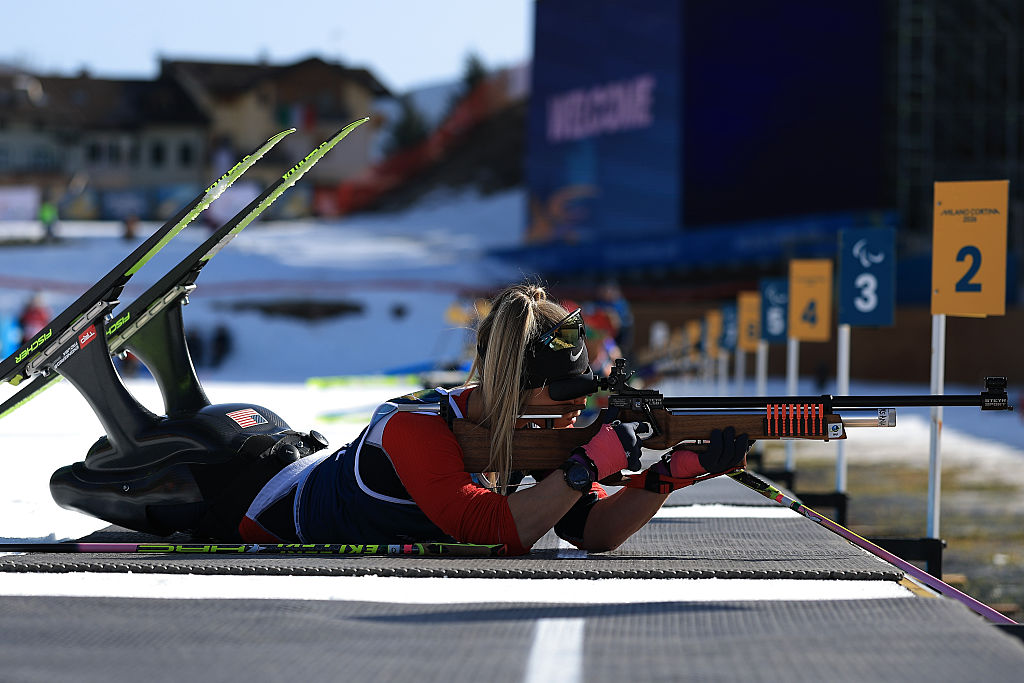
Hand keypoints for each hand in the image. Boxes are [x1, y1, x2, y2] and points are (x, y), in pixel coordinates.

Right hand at [574, 421, 645, 479]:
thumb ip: (614, 424)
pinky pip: (637, 464)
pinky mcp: (632, 462)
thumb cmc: (597, 443)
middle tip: (624, 447)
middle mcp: (632, 439)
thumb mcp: (605, 427)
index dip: (643, 428)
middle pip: (639, 441)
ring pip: (638, 452)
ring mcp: (633, 451)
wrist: (594, 457)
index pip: (640, 426)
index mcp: (626, 428)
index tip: (645, 429)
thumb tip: (616, 419)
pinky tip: (625, 463)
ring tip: (621, 455)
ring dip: (632, 454)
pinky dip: (632, 465)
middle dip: (633, 444)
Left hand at [626, 427, 748, 493]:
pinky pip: (716, 450)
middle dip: (738, 442)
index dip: (744, 446)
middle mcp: (720, 468)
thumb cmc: (688, 457)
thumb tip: (727, 431)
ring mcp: (713, 466)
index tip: (747, 436)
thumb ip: (716, 444)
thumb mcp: (704, 450)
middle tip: (734, 430)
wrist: (673, 469)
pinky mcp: (705, 463)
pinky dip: (717, 440)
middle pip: (736, 455)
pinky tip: (715, 433)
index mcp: (722, 465)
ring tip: (726, 430)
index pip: (739, 457)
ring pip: (727, 451)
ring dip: (728, 438)